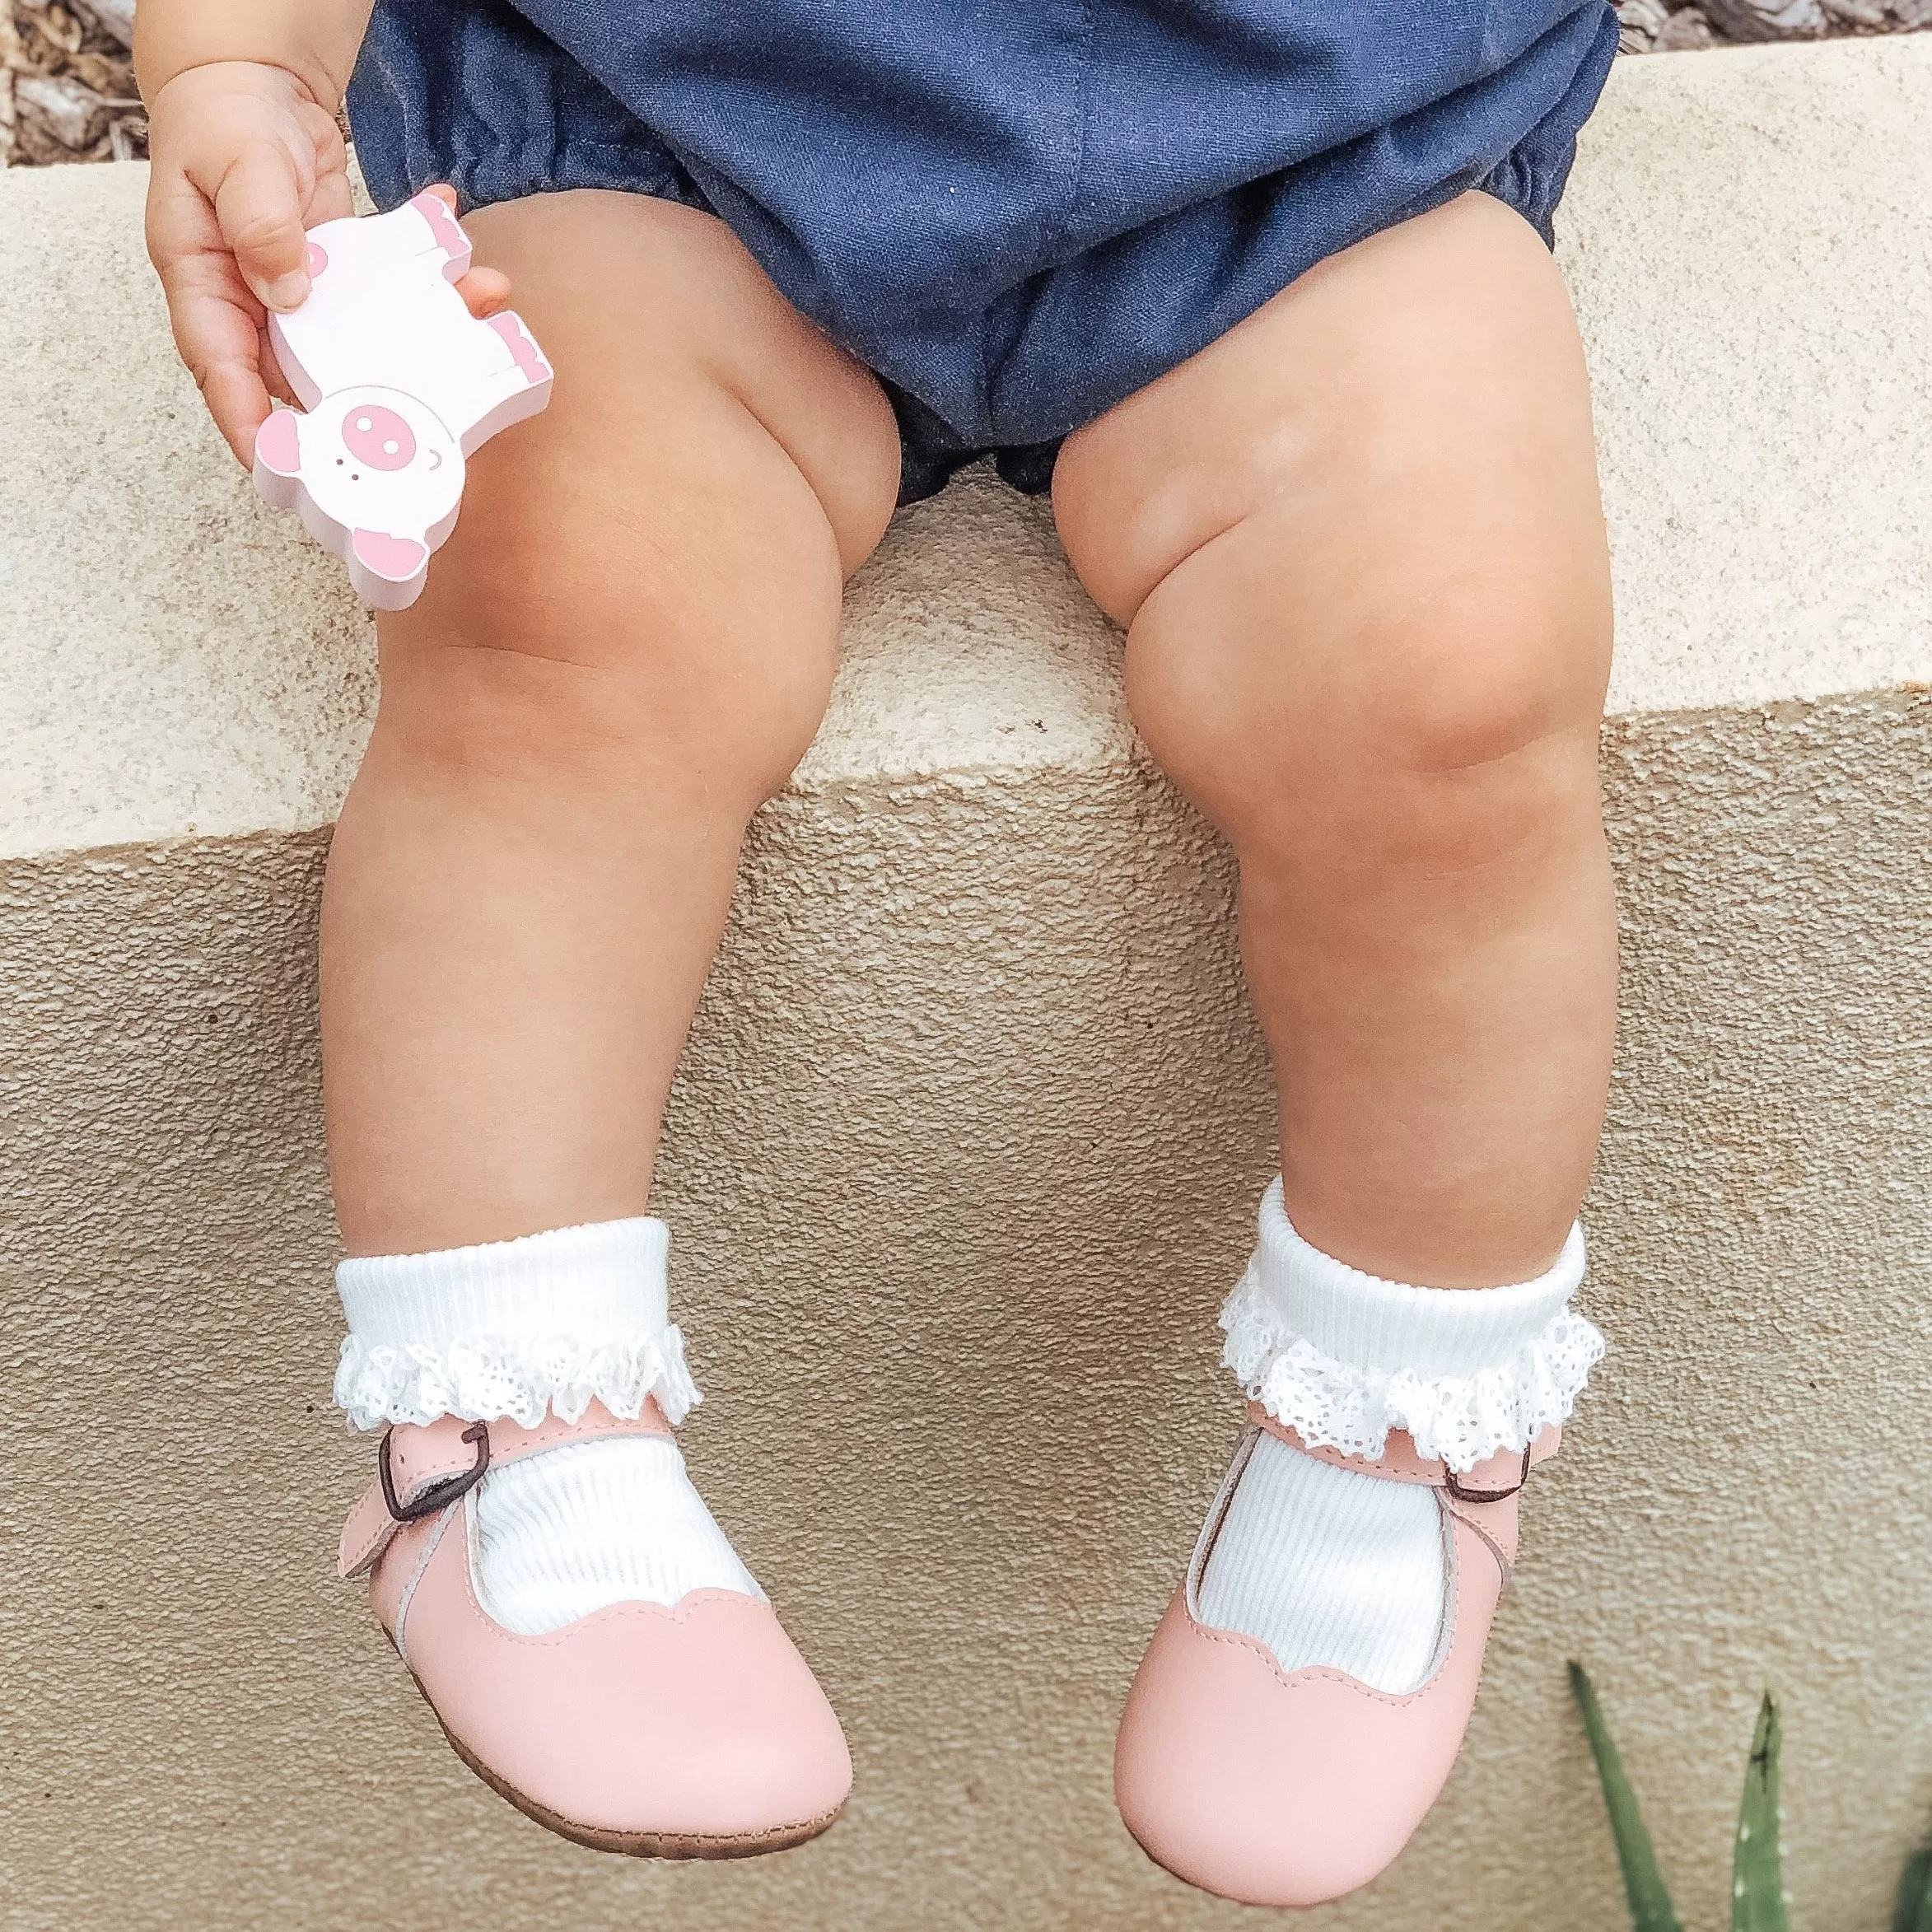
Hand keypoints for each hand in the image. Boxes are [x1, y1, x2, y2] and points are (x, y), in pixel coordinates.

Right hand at [144, 62, 511, 463]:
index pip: (221, 371)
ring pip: (359, 344)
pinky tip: (469, 267)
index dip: (251, 424)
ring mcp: (302, 299)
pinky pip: (388, 300)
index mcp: (206, 286)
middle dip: (365, 401)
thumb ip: (260, 224)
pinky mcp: (342, 283)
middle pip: (301, 378)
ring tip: (477, 304)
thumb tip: (288, 288)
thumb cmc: (223, 121)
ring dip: (423, 340)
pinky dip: (432, 286)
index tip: (284, 465)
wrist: (254, 86)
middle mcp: (254, 305)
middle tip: (423, 420)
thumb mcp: (235, 163)